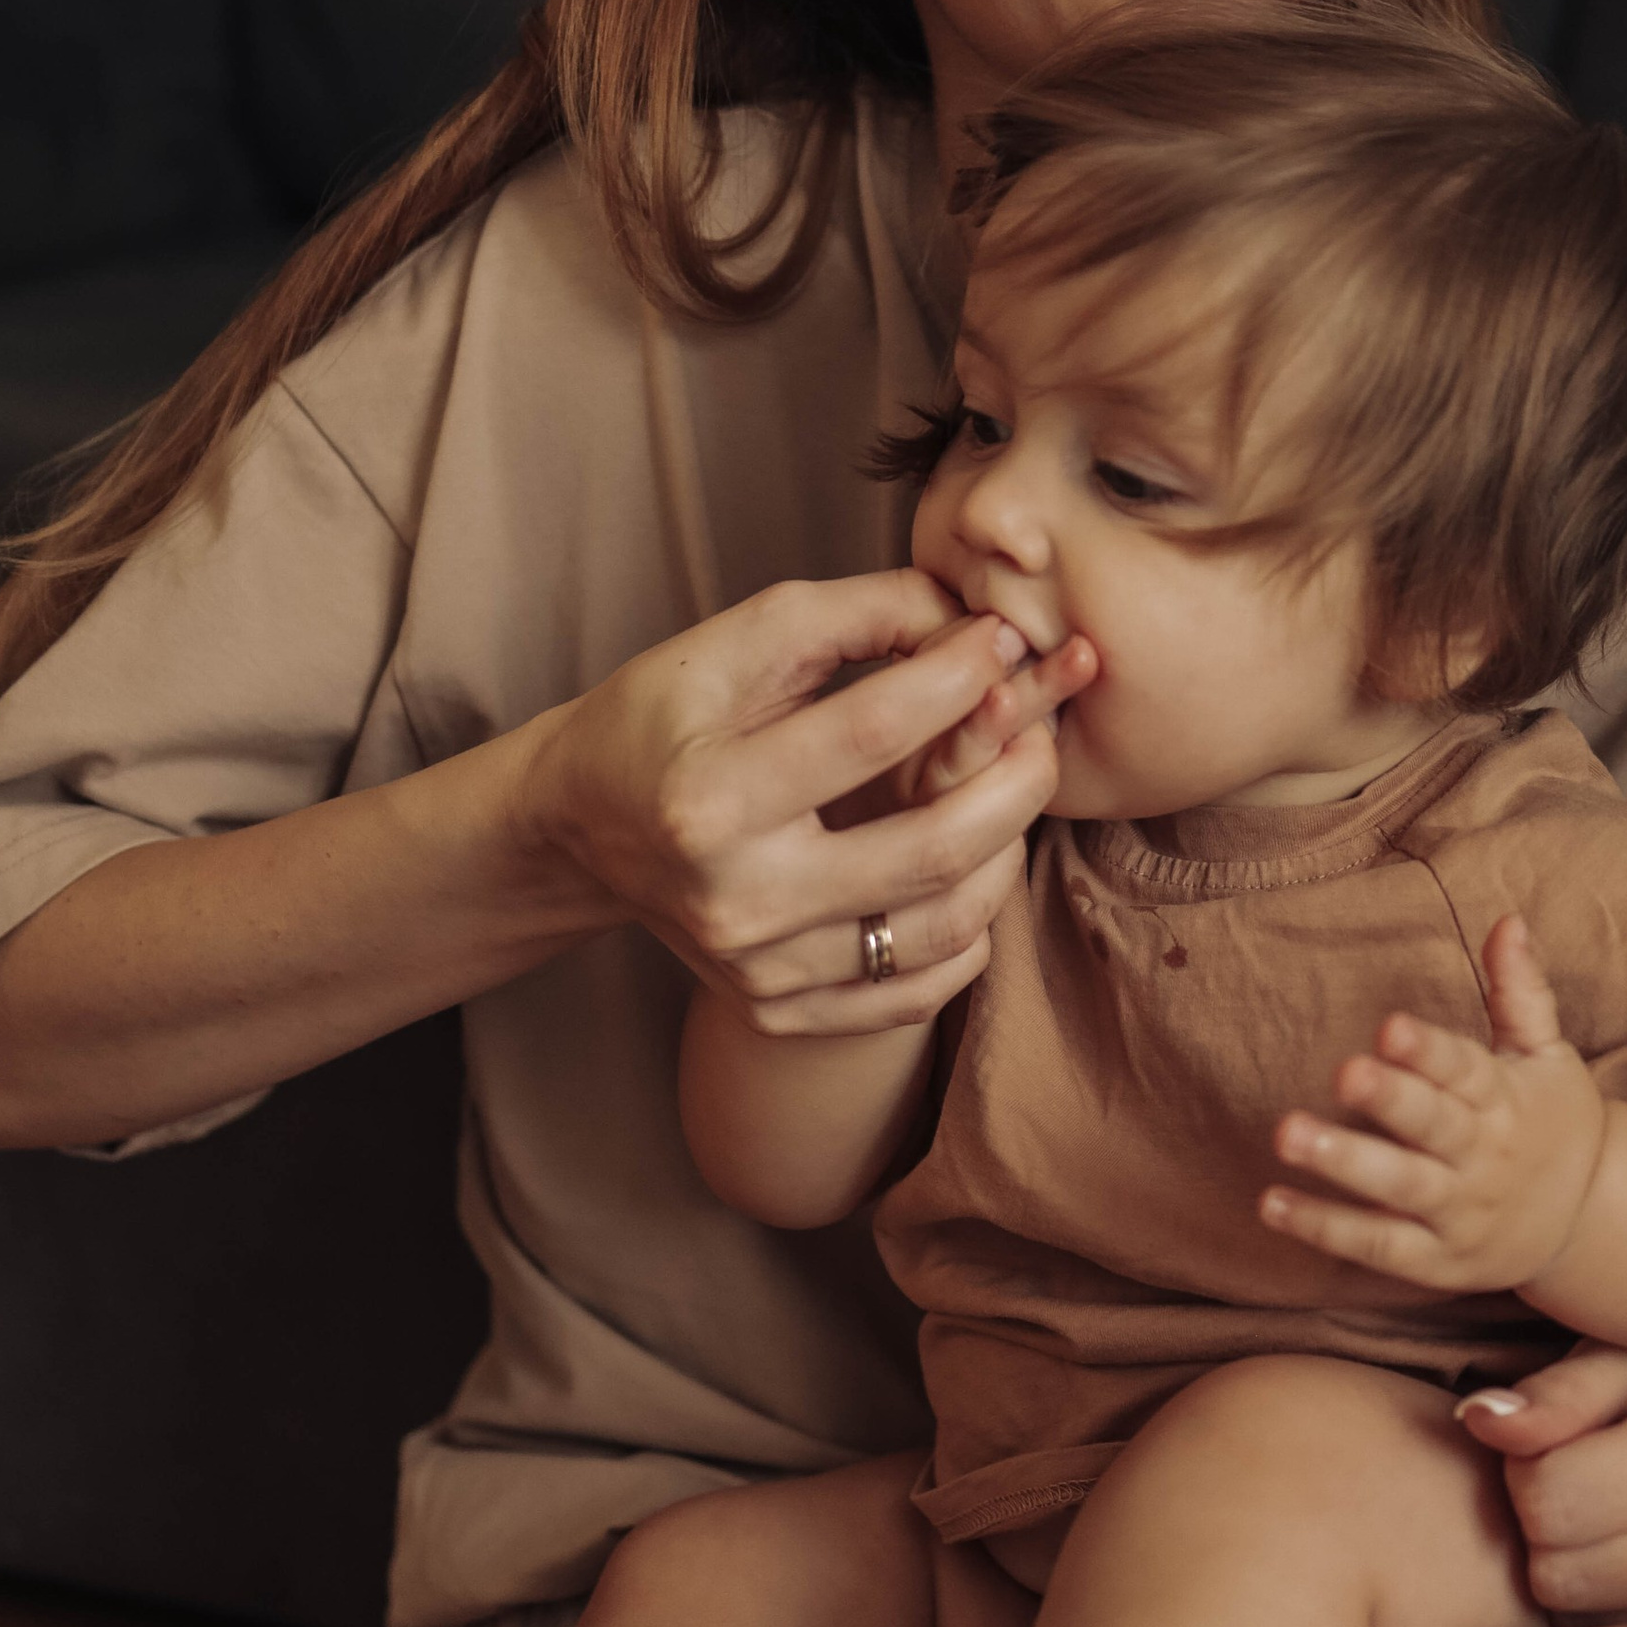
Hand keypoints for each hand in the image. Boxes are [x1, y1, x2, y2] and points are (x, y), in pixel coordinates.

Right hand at [534, 572, 1080, 1035]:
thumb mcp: (735, 642)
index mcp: (710, 797)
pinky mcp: (780, 1011)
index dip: (959, 675)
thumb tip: (976, 620)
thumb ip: (858, 614)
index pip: (872, 731)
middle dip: (1017, 780)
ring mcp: (760, 970)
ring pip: (940, 929)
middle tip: (1044, 731)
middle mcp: (735, 899)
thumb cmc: (661, 719)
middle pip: (930, 849)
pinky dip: (969, 934)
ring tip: (1012, 798)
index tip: (1004, 639)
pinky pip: (916, 994)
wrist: (583, 825)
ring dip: (1005, 855)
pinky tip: (971, 874)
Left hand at [1259, 916, 1605, 1297]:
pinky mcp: (1436, 1260)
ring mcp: (1459, 1211)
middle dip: (1390, 1100)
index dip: (1428, 1051)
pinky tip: (1273, 1203)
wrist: (1591, 1222)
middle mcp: (1483, 1156)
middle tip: (1344, 1072)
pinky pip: (1379, 1246)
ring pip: (1400, 1188)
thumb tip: (1508, 920)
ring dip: (1344, 1163)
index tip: (1391, 1027)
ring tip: (1286, 1134)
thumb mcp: (1548, 1054)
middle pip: (1434, 1127)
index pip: (1464, 1070)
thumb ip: (1520, 992)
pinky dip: (1327, 1229)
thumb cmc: (1552, 1120)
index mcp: (1505, 1098)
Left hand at [1455, 1348, 1626, 1619]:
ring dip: (1580, 1569)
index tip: (1552, 1440)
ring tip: (1617, 1507)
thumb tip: (1479, 1424)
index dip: (1525, 1469)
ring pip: (1589, 1621)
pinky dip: (1618, 1600)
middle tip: (1578, 1474)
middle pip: (1560, 1577)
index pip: (1550, 1503)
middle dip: (1546, 1526)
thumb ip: (1562, 1389)